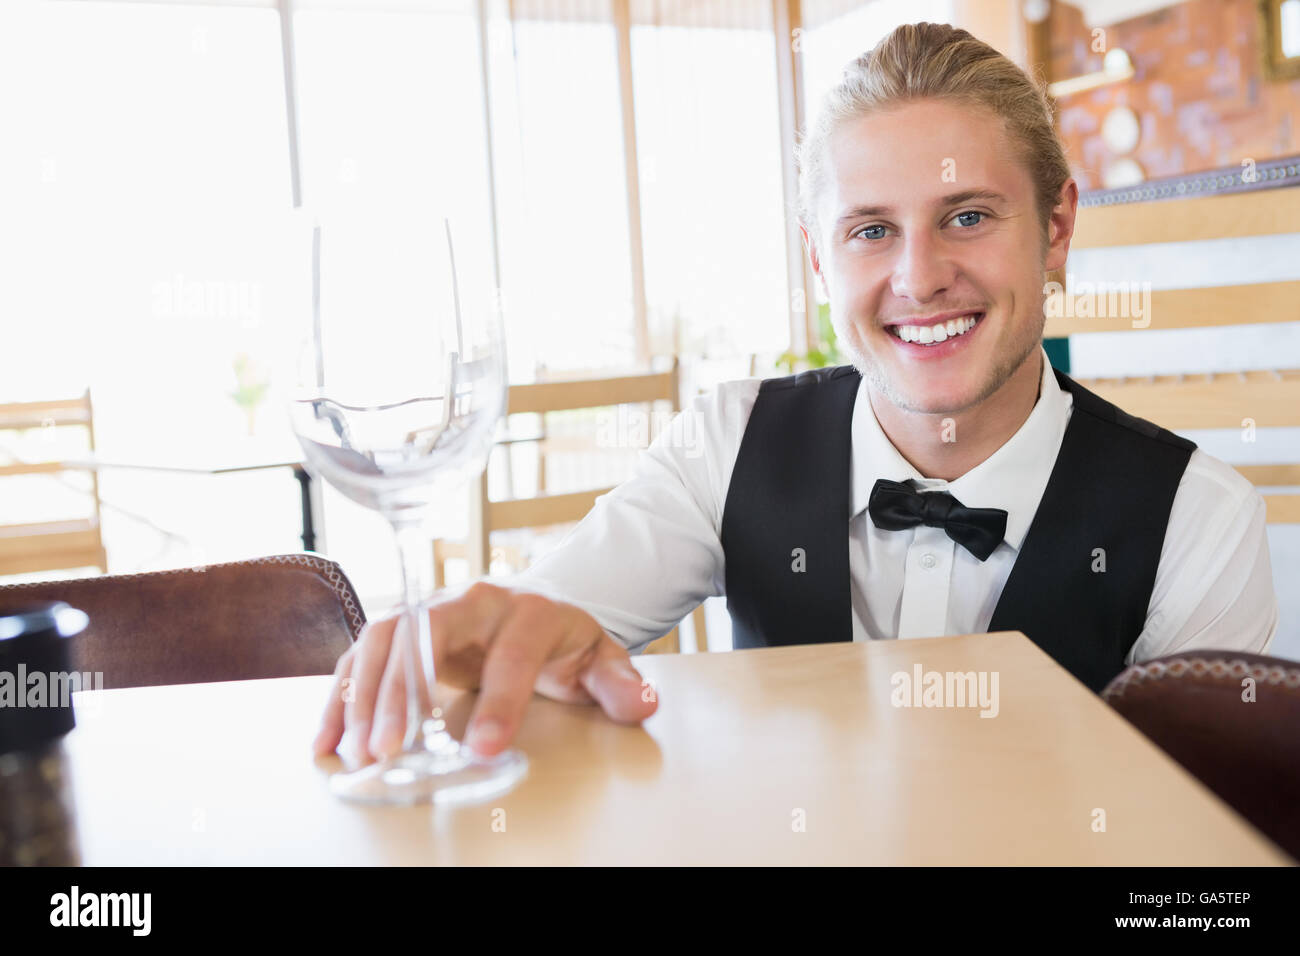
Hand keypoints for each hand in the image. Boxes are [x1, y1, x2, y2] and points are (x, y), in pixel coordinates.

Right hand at [313, 581, 658, 764]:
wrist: (538, 611)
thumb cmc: (565, 641)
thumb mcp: (601, 658)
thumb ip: (619, 683)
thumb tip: (642, 703)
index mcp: (529, 610)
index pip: (511, 652)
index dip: (498, 699)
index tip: (481, 748)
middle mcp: (473, 601)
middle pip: (429, 633)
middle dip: (406, 691)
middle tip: (392, 749)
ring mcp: (433, 611)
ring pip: (388, 639)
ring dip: (365, 694)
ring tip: (357, 750)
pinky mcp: (405, 630)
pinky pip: (365, 654)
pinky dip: (343, 693)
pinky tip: (329, 735)